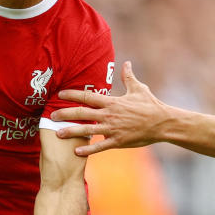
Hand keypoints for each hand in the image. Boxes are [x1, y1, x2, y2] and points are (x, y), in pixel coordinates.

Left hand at [51, 61, 166, 156]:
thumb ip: (128, 77)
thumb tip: (127, 63)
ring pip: (87, 131)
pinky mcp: (118, 141)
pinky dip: (88, 150)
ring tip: (58, 134)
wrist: (162, 123)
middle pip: (82, 113)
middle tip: (52, 115)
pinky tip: (76, 151)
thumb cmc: (150, 105)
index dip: (72, 94)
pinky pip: (100, 147)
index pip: (87, 95)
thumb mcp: (138, 88)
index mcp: (112, 101)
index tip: (60, 94)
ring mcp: (112, 129)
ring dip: (71, 132)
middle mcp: (109, 115)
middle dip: (65, 113)